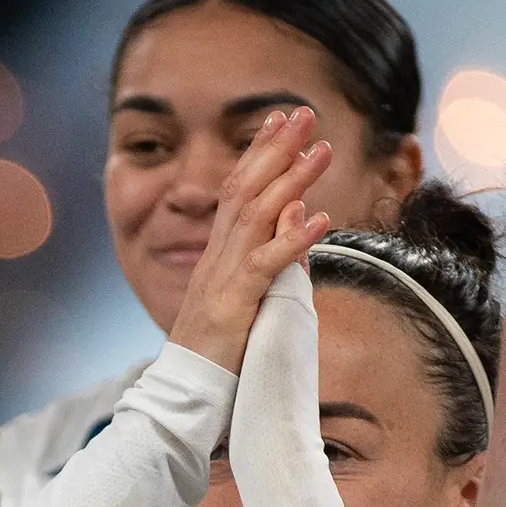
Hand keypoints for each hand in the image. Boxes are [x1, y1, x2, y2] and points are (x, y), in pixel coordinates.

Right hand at [164, 105, 334, 374]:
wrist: (183, 393)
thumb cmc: (216, 351)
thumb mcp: (244, 297)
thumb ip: (270, 257)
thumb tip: (298, 221)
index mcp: (218, 255)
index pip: (237, 190)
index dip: (259, 152)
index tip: (281, 118)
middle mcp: (217, 257)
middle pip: (245, 189)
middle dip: (276, 148)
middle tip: (305, 113)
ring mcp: (222, 278)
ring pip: (257, 216)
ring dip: (292, 179)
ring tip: (323, 150)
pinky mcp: (233, 304)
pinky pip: (265, 265)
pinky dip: (294, 239)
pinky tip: (320, 218)